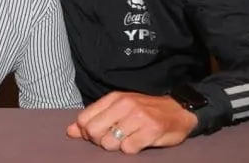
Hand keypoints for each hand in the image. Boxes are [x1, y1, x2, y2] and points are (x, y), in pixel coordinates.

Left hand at [67, 92, 197, 154]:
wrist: (178, 110)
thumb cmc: (145, 110)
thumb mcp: (118, 108)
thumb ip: (94, 118)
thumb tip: (70, 131)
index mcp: (114, 98)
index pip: (84, 119)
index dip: (87, 132)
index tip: (100, 133)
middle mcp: (124, 105)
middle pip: (93, 132)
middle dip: (100, 141)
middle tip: (113, 139)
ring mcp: (138, 118)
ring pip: (109, 143)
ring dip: (117, 147)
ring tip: (128, 139)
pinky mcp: (150, 131)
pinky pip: (128, 149)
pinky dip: (131, 150)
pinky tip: (139, 142)